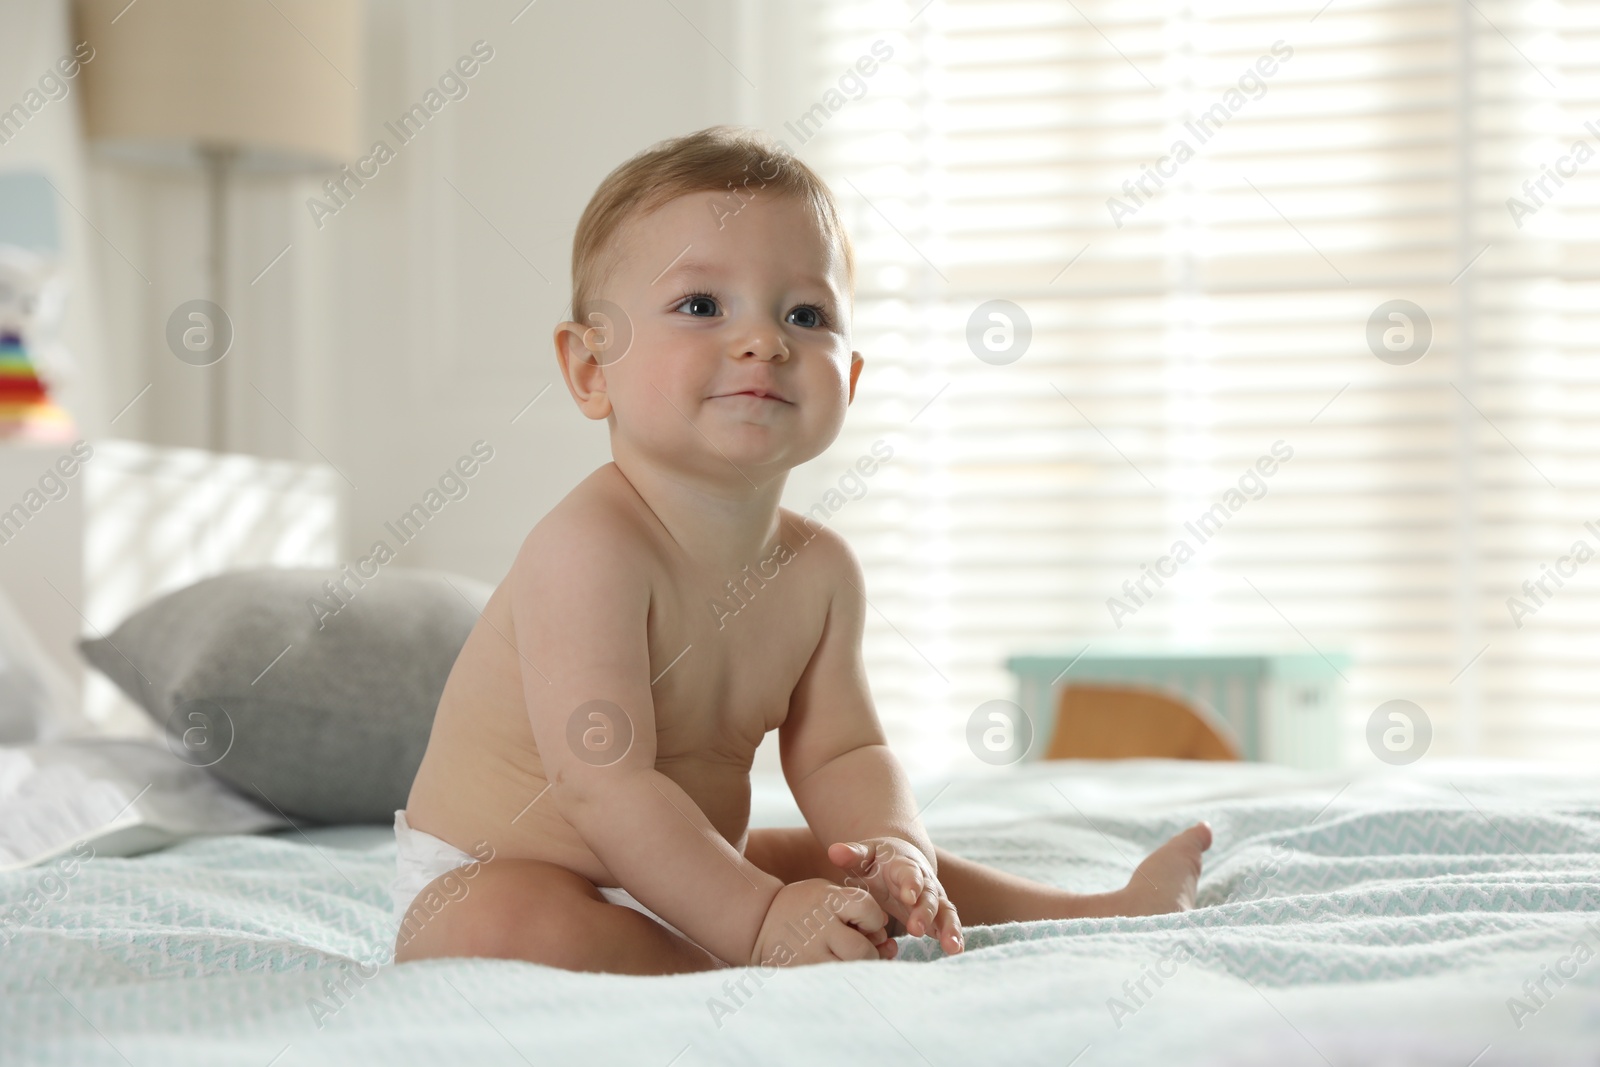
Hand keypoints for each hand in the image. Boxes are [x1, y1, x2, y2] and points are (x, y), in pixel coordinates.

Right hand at [750, 879, 896, 966]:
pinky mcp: (802, 973)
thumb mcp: (828, 894)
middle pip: (861, 949)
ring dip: (858, 969)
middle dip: (871, 952)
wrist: (760, 921)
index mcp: (828, 901)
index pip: (867, 910)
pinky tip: (841, 972)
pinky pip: (835, 983)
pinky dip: (844, 980)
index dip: (874, 919)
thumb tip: (886, 939)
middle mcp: (818, 928)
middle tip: (863, 948)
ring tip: (850, 961)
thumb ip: (858, 910)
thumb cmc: (804, 907)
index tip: (866, 923)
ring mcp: (809, 954)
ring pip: (848, 972)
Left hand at [829, 837, 962, 954]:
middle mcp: (924, 881)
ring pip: (945, 911)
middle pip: (929, 896)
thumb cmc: (877, 861)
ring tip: (952, 947)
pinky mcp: (936, 915)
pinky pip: (948, 925)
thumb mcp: (864, 855)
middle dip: (925, 912)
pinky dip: (953, 937)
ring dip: (949, 928)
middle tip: (915, 929)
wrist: (899, 860)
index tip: (908, 896)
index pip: (909, 874)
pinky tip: (955, 952)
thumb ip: (852, 854)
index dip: (910, 884)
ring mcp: (932, 899)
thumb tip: (834, 851)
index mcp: (904, 866)